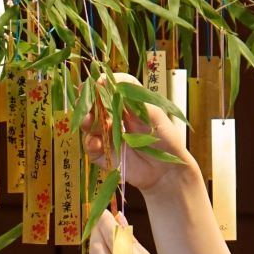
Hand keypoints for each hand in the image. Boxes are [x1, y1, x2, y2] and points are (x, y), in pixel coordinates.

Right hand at [81, 73, 197, 195]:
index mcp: (129, 104)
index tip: (98, 83)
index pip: (113, 87)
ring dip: (87, 122)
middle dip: (89, 103)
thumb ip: (135, 102)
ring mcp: (108, 135)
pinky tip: (96, 144)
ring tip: (88, 123)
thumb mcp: (155, 116)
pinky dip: (90, 144)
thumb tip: (115, 85)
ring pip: (90, 124)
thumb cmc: (166, 140)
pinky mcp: (104, 154)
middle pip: (96, 104)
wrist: (166, 171)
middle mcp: (115, 116)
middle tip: (88, 105)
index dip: (104, 83)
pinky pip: (91, 147)